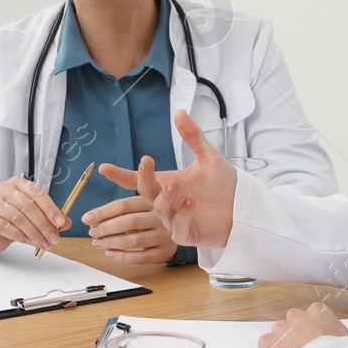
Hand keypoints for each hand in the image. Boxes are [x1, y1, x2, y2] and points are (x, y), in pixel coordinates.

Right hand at [0, 175, 69, 253]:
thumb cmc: (11, 220)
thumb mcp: (32, 217)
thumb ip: (49, 218)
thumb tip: (66, 223)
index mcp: (18, 184)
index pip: (37, 193)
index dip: (50, 208)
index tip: (60, 222)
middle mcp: (4, 189)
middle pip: (28, 206)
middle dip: (44, 225)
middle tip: (53, 238)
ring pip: (18, 218)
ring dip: (34, 233)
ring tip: (43, 243)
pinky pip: (3, 226)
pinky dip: (17, 235)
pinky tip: (26, 241)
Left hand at [82, 158, 178, 263]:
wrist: (184, 225)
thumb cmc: (155, 206)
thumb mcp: (145, 188)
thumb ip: (125, 178)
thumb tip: (104, 168)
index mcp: (154, 198)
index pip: (125, 204)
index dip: (104, 211)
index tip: (86, 218)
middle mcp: (161, 216)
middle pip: (128, 222)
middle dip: (106, 228)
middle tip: (91, 231)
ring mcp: (164, 234)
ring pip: (134, 240)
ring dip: (112, 242)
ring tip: (97, 242)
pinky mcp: (165, 251)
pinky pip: (142, 257)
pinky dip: (124, 257)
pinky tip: (110, 253)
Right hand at [99, 110, 238, 248]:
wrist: (244, 206)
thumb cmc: (224, 185)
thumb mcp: (208, 156)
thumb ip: (192, 136)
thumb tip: (179, 112)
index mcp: (167, 184)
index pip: (138, 180)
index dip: (120, 175)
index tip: (104, 167)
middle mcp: (168, 202)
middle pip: (146, 192)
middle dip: (144, 178)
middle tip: (147, 162)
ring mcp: (175, 220)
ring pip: (161, 210)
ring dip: (166, 197)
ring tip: (177, 184)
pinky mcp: (188, 234)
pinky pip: (179, 226)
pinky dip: (183, 214)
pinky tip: (192, 202)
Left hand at [258, 302, 347, 347]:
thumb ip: (343, 336)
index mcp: (319, 312)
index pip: (310, 317)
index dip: (310, 333)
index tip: (312, 344)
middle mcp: (297, 316)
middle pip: (291, 326)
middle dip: (295, 339)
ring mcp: (282, 328)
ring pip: (277, 336)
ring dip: (282, 347)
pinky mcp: (269, 343)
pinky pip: (264, 347)